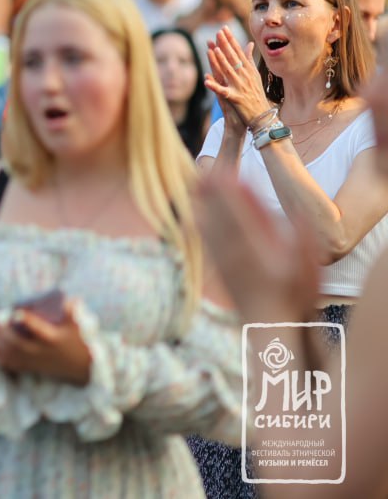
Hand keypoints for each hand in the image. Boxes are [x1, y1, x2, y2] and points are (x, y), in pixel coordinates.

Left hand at [0, 300, 92, 385]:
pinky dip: (1, 357)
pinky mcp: (32, 368)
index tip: (15, 313)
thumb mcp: (78, 326)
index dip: (27, 322)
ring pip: (13, 355)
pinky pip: (14, 365)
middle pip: (19, 344)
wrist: (82, 369)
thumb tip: (69, 298)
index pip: (39, 330)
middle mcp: (42, 352)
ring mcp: (36, 362)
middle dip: (3, 333)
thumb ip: (72, 311)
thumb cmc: (78, 343)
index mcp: (53, 339)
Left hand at [196, 171, 318, 323]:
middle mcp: (235, 254)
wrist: (269, 329)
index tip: (221, 173)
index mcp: (256, 249)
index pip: (239, 214)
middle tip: (202, 171)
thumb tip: (301, 213)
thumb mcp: (306, 268)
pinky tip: (195, 216)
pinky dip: (201, 226)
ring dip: (204, 206)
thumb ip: (303, 239)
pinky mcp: (220, 272)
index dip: (229, 193)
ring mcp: (225, 263)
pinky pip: (207, 243)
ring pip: (210, 229)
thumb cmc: (293, 298)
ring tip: (196, 185)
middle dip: (212, 194)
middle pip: (220, 218)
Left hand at [204, 27, 268, 128]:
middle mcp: (245, 76)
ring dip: (221, 61)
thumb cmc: (256, 95)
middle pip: (233, 58)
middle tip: (218, 32)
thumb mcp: (254, 75)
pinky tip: (206, 80)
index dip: (230, 40)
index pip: (238, 52)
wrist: (262, 116)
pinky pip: (223, 91)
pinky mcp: (235, 98)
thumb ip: (249, 59)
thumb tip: (249, 44)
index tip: (224, 28)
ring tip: (214, 50)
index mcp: (248, 70)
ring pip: (229, 72)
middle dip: (225, 44)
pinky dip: (215, 86)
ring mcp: (240, 86)